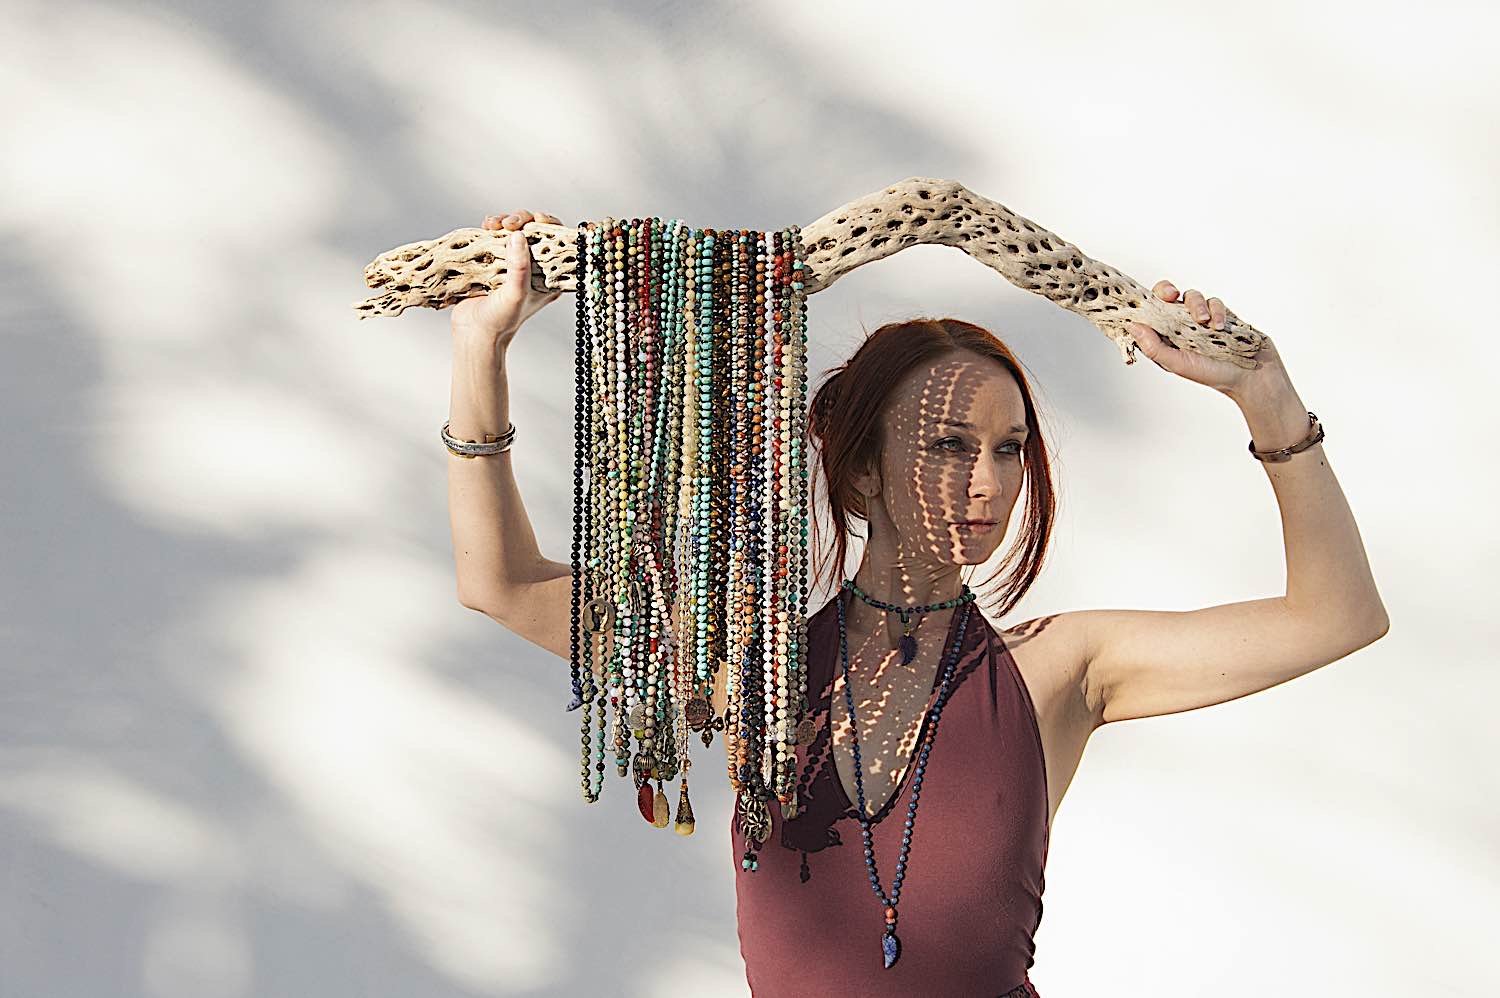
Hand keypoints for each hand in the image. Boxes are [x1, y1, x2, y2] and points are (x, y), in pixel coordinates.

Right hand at [451, 209, 564, 343]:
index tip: (537, 220)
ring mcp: (513, 262)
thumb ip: (520, 267)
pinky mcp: (494, 260)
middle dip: (523, 221)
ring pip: (515, 230)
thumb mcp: (515, 294)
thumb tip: (518, 236)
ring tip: (493, 224)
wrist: (473, 332)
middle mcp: (534, 267)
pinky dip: (492, 227)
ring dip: (505, 221)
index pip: (557, 243)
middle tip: (509, 224)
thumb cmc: (500, 321)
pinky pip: (497, 236)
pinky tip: (486, 226)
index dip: (550, 226)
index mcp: (548, 277)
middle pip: (535, 231)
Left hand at [1127, 281, 1292, 402]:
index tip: (1143, 300)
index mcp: (1166, 337)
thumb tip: (1132, 327)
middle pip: (1167, 296)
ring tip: (1204, 323)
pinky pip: (1214, 302)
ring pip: (1191, 296)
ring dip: (1196, 305)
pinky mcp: (1220, 313)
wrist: (1251, 376)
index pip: (1148, 314)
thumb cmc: (1212, 374)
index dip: (1143, 303)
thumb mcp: (1177, 364)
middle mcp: (1180, 325)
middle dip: (1166, 290)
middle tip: (1171, 294)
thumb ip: (1154, 347)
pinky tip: (1220, 326)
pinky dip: (1216, 311)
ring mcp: (1201, 318)